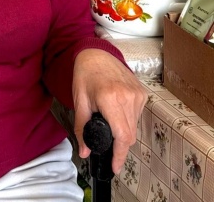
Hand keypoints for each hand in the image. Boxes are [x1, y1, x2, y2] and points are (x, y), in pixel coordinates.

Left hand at [72, 49, 146, 173]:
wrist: (97, 53)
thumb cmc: (85, 75)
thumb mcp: (79, 101)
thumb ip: (81, 128)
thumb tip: (85, 152)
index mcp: (110, 99)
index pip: (122, 136)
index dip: (119, 155)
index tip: (114, 167)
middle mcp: (128, 97)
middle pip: (129, 135)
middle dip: (119, 146)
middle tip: (107, 147)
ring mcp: (137, 94)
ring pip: (134, 126)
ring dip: (123, 132)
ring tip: (109, 121)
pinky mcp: (142, 92)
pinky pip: (137, 115)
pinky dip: (127, 120)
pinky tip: (116, 112)